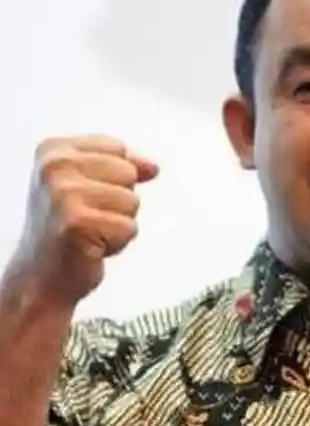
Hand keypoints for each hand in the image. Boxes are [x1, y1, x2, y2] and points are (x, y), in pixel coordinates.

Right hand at [9, 136, 157, 305]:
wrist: (41, 276)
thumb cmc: (68, 228)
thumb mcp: (88, 185)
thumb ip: (122, 166)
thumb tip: (153, 167)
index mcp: (54, 149)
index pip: (118, 148)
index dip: (113, 178)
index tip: (84, 196)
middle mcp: (54, 167)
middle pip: (128, 173)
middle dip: (118, 201)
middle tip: (87, 218)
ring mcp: (64, 194)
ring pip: (132, 201)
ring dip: (117, 223)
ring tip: (89, 232)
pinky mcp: (78, 223)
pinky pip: (129, 227)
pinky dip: (116, 243)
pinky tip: (90, 247)